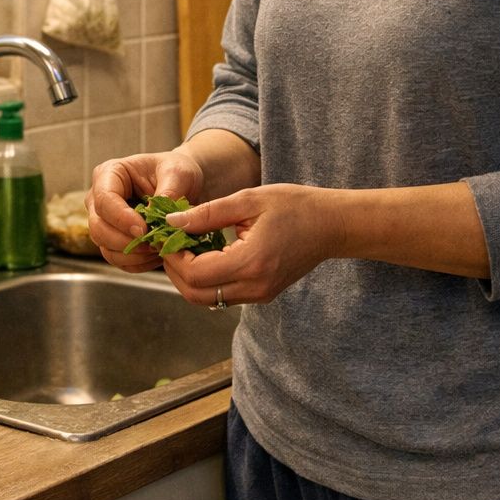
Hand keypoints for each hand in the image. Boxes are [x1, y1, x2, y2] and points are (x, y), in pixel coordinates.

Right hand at [86, 152, 205, 273]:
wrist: (181, 184)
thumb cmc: (175, 171)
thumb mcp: (178, 173)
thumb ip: (169, 192)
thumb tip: (160, 218)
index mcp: (109, 174)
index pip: (104, 200)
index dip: (121, 219)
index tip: (144, 230)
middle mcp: (98, 199)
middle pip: (98, 228)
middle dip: (125, 241)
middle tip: (154, 244)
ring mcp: (103, 222)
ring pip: (105, 248)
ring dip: (133, 255)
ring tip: (159, 248)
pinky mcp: (112, 240)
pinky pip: (118, 259)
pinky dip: (137, 263)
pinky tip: (157, 254)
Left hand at [158, 184, 342, 305]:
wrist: (333, 225)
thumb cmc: (295, 206)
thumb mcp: (248, 200)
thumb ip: (206, 214)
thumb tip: (171, 222)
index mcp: (251, 262)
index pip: (195, 274)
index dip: (173, 257)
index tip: (167, 236)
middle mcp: (255, 287)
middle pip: (195, 295)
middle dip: (175, 270)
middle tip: (171, 244)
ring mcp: (259, 295)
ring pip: (206, 299)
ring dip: (188, 277)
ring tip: (186, 247)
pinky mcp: (262, 294)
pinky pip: (222, 296)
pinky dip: (206, 279)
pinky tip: (206, 254)